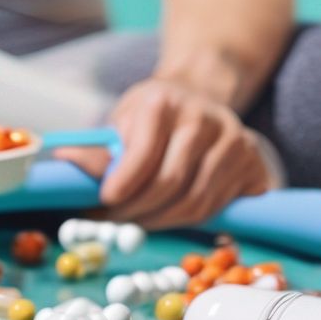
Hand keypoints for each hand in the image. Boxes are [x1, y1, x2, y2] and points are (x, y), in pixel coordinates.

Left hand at [55, 78, 273, 228]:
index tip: (103, 202)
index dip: (122, 184)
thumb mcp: (122, 123)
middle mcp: (206, 118)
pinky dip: (188, 221)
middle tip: (112, 221)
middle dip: (136, 210)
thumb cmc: (151, 117)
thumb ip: (99, 150)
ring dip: (159, 221)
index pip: (143, 153)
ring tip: (135, 221)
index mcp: (164, 102)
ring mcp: (236, 141)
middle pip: (169, 182)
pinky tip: (168, 216)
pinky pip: (218, 208)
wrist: (199, 97)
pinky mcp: (255, 164)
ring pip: (194, 201)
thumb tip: (64, 161)